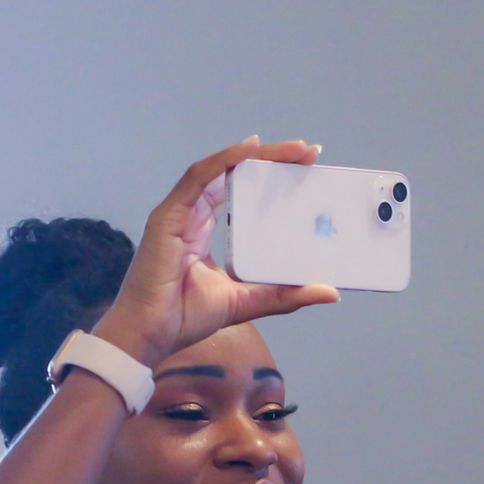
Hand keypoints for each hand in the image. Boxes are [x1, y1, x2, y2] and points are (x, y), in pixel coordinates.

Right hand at [94, 136, 338, 368]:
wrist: (151, 333)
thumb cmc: (187, 317)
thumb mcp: (249, 302)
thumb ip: (286, 295)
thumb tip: (332, 293)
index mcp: (206, 232)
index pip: (241, 195)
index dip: (269, 179)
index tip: (306, 170)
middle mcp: (193, 216)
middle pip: (234, 176)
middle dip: (272, 160)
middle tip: (309, 152)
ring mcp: (179, 213)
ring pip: (220, 170)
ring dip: (256, 156)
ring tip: (292, 150)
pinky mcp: (168, 216)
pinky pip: (199, 178)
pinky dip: (224, 162)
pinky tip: (250, 150)